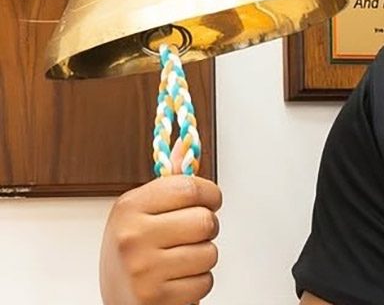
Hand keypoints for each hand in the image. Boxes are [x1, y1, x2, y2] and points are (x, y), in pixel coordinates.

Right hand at [99, 175, 221, 304]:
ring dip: (203, 259)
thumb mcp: (142, 214)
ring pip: (209, 253)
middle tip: (190, 236)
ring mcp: (143, 269)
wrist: (120, 301)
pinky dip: (197, 283)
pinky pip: (205, 282)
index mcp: (129, 207)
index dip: (210, 195)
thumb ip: (169, 185)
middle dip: (207, 230)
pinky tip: (176, 282)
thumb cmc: (136, 253)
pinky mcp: (155, 297)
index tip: (209, 200)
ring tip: (180, 262)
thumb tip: (185, 147)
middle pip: (205, 221)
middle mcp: (132, 236)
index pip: (190, 187)